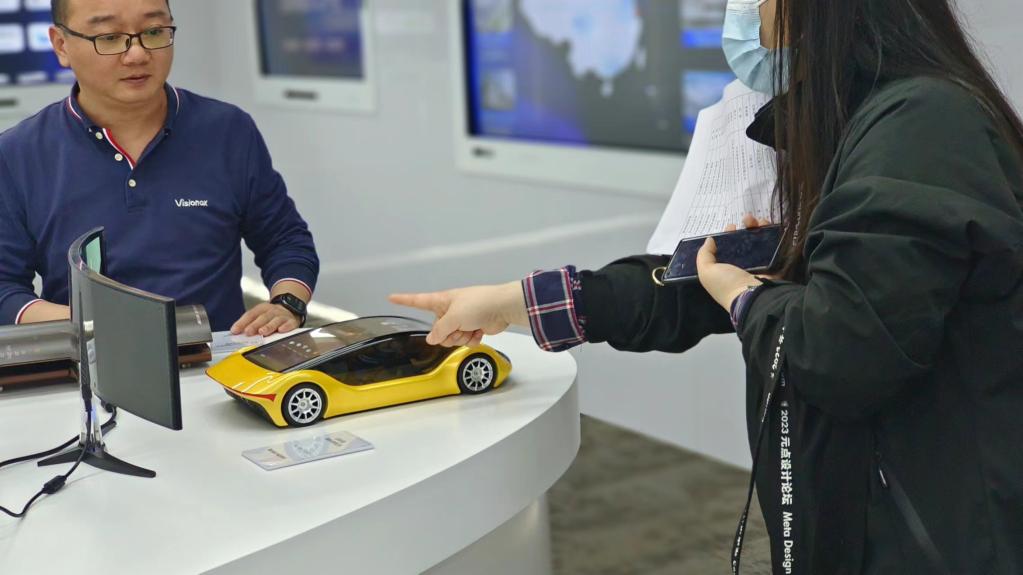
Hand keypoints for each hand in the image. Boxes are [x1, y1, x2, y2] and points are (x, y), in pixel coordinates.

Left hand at [231, 302, 300, 335]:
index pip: (250, 314)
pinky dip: (286, 327)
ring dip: (268, 326)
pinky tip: (281, 330)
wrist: (289, 310)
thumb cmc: (270, 316)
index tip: (235, 331)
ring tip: (262, 332)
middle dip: (255, 325)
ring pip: (275, 320)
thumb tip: (235, 332)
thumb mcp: (259, 316)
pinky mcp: (292, 321)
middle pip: (263, 317)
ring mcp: (282, 316)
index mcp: (261, 309)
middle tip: (248, 332)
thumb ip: (247, 324)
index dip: (242, 322)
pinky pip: (289, 323)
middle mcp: (272, 311)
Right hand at [389, 281, 527, 346]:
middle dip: (448, 334)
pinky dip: (472, 338)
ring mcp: (463, 319)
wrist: (503, 308)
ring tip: (472, 327)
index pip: (418, 300)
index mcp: (442, 300)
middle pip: (438, 329)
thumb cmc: (478, 304)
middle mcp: (451, 309)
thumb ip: (440, 330)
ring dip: (461, 337)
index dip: (404, 300)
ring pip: (452, 338)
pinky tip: (480, 331)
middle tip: (459, 327)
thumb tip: (432, 339)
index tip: (391, 297)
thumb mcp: (453, 317)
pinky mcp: (474, 327)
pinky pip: (466, 340)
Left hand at [696, 216, 769, 310]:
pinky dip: (773, 235)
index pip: (727, 249)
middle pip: (744, 243)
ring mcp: (760, 265)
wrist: (753, 296)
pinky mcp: (774, 264)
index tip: (731, 227)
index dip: (728, 236)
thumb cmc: (727, 284)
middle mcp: (743, 267)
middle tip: (747, 220)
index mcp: (726, 270)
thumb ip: (704, 255)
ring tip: (759, 221)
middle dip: (745, 229)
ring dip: (759, 228)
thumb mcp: (706, 271)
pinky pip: (774, 246)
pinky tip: (770, 225)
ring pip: (760, 242)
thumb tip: (709, 240)